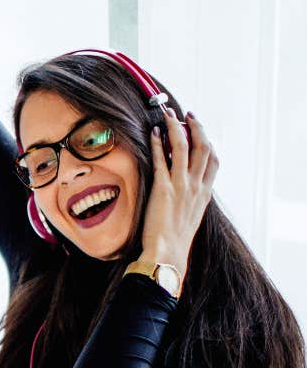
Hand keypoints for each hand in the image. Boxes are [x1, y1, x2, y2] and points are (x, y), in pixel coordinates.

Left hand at [141, 108, 218, 276]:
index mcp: (205, 193)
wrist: (168, 253)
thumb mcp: (191, 217)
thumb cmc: (175, 240)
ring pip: (184, 147)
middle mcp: (196, 186)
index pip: (214, 159)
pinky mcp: (164, 189)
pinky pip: (162, 160)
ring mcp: (181, 186)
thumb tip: (186, 190)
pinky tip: (153, 133)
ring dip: (176, 127)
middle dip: (196, 126)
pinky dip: (158, 143)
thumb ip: (192, 199)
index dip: (208, 140)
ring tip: (168, 115)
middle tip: (186, 114)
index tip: (199, 129)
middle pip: (203, 147)